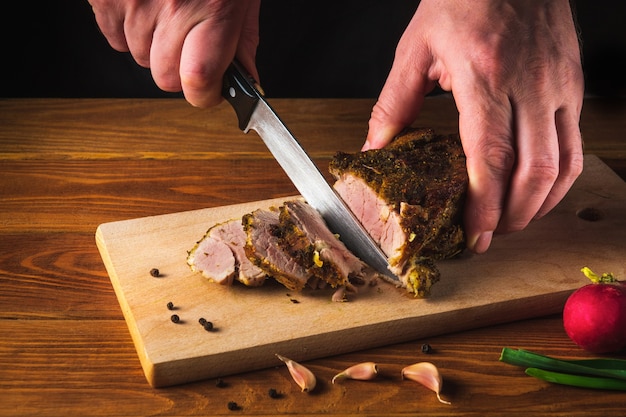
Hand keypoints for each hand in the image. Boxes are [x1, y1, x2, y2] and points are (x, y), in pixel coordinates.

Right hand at [88, 0, 259, 106]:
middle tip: (189, 41)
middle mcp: (171, 5)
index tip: (209, 91)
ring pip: (138, 57)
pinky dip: (128, 28)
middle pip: (164, 77)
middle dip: (179, 69)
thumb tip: (247, 80)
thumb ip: (244, 38)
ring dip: (153, 44)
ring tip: (167, 8)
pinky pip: (113, 37)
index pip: (198, 79)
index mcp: (213, 7)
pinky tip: (145, 3)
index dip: (204, 93)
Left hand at [364, 0, 583, 252]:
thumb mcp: (416, 48)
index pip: (490, 157)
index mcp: (484, 77)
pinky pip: (576, 144)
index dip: (484, 206)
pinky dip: (560, 179)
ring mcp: (558, 85)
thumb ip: (394, 103)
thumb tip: (376, 147)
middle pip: (533, 172)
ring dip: (539, 205)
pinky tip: (539, 191)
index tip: (474, 236)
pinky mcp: (573, 84)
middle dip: (512, 216)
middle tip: (489, 236)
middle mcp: (529, 84)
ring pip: (564, 165)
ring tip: (512, 221)